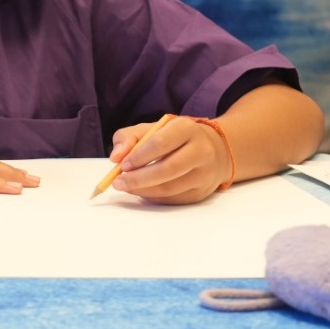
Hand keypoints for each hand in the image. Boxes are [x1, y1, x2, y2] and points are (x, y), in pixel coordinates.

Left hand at [108, 117, 229, 203]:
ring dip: (142, 190)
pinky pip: (173, 199)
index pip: (160, 143)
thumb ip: (128, 137)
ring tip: (126, 187)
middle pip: (167, 169)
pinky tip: (142, 191)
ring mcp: (205, 174)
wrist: (214, 150)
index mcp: (187, 129)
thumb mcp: (152, 128)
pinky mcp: (202, 192)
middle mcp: (201, 150)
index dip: (138, 156)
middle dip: (138, 179)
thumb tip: (115, 157)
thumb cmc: (174, 138)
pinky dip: (153, 197)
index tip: (122, 165)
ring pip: (169, 188)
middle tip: (118, 182)